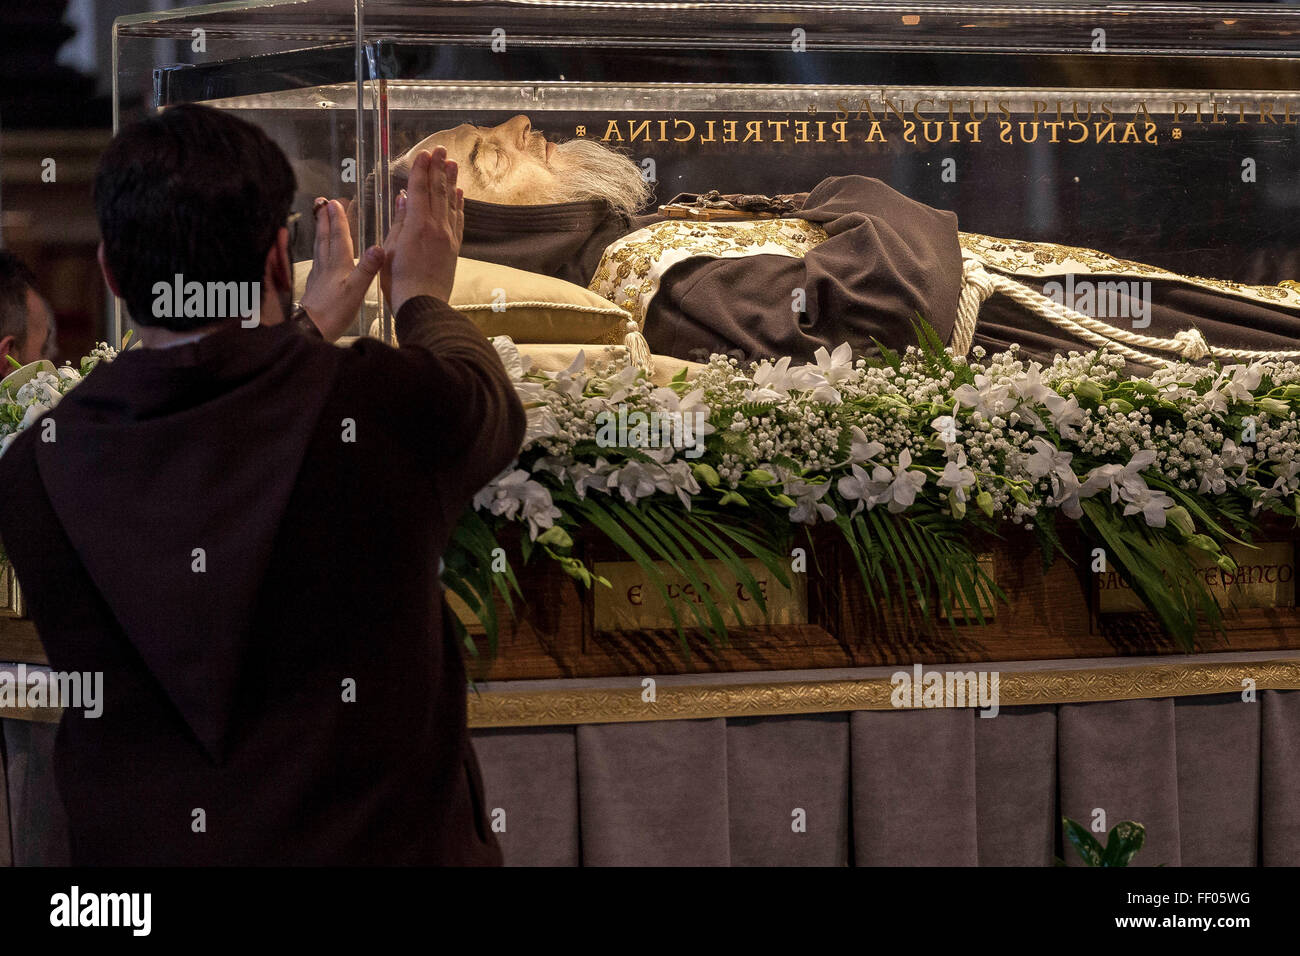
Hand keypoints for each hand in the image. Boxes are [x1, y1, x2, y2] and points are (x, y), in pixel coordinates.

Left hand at [299, 197, 383, 341]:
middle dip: (325, 219)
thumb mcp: (356, 290)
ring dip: (320, 231)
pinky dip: (318, 250)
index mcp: (338, 265)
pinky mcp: (315, 286)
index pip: (339, 237)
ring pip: (319, 247)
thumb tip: (379, 247)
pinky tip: (318, 253)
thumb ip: (367, 269)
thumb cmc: (335, 312)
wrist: (311, 330)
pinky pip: (316, 260)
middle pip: (325, 238)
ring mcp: (319, 276)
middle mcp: (326, 266)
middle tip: (321, 202)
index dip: (338, 220)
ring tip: (319, 219)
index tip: (334, 202)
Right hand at [380, 147, 462, 312]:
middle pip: (438, 192)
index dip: (422, 170)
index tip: (425, 153)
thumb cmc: (398, 281)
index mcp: (417, 225)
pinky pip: (458, 221)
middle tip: (441, 149)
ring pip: (451, 203)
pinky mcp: (454, 249)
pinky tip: (459, 195)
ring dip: (451, 182)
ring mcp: (448, 237)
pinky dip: (459, 205)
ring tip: (453, 164)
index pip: (420, 190)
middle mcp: (436, 227)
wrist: (422, 304)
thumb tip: (405, 197)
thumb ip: (399, 221)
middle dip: (438, 168)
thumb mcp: (390, 249)